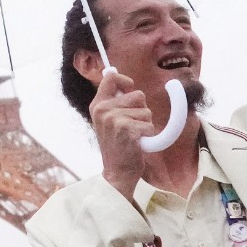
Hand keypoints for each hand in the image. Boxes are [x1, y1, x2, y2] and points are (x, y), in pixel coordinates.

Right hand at [89, 66, 150, 200]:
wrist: (117, 172)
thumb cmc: (118, 145)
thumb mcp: (108, 120)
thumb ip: (113, 100)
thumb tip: (116, 73)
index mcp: (97, 105)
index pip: (111, 77)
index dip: (126, 81)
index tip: (129, 90)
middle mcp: (103, 110)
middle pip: (138, 94)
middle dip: (141, 110)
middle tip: (131, 126)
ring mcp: (113, 119)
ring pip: (146, 111)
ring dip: (145, 124)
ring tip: (133, 136)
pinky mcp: (126, 130)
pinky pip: (149, 125)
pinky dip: (148, 136)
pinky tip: (137, 144)